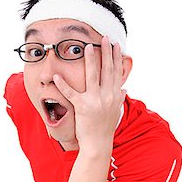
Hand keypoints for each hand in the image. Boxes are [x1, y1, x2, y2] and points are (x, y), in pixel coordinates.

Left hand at [53, 36, 125, 151]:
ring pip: (93, 76)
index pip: (116, 72)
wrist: (98, 144)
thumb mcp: (115, 111)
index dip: (116, 57)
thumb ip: (120, 98)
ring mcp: (96, 101)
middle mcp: (108, 96)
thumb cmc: (105, 128)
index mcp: (115, 96)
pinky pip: (71, 93)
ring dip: (90, 60)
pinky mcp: (83, 107)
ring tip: (86, 47)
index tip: (115, 45)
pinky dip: (63, 84)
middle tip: (104, 38)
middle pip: (107, 70)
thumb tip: (124, 89)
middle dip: (106, 52)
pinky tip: (57, 75)